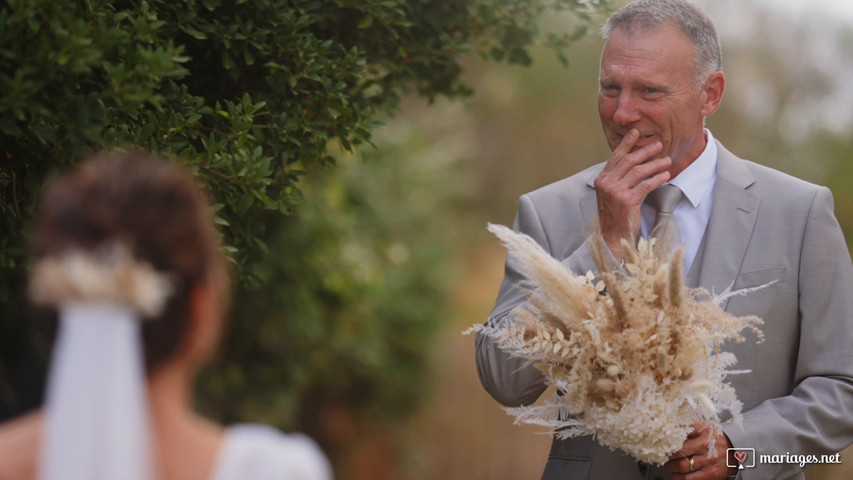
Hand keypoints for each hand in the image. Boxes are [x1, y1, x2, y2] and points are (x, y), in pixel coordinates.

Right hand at [593, 129, 670, 259]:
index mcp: (601, 180)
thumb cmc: (615, 215)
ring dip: (655, 164)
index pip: (615, 157)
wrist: (612, 237)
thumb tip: (633, 161)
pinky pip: (646, 185)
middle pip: (629, 161)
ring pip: (639, 171)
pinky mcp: (627, 201)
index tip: (636, 133)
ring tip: (667, 160)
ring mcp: (616, 192)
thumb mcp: (611, 194)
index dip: (626, 144)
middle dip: (645, 151)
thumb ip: (618, 178)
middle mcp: (606, 184)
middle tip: (659, 144)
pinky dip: (657, 178)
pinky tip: (666, 175)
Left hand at [665, 422, 736, 479]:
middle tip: (665, 454)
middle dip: (668, 454)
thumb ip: (686, 426)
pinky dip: (678, 477)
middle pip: (677, 451)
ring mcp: (708, 462)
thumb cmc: (714, 439)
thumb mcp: (703, 427)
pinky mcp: (709, 475)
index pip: (680, 433)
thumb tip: (668, 426)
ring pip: (680, 466)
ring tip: (672, 464)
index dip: (668, 438)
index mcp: (703, 432)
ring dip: (671, 466)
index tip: (662, 441)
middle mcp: (706, 447)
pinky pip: (687, 479)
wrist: (733, 452)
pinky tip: (678, 473)